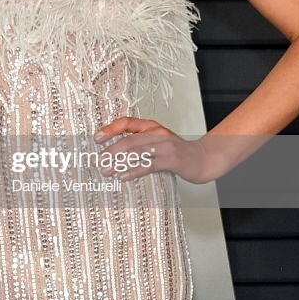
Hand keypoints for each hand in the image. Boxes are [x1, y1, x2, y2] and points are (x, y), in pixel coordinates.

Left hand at [94, 116, 209, 184]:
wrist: (202, 158)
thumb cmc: (176, 152)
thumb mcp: (157, 142)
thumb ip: (140, 142)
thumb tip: (114, 151)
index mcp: (151, 126)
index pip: (127, 122)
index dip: (110, 129)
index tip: (96, 138)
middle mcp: (157, 133)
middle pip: (128, 140)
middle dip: (109, 151)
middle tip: (96, 162)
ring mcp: (164, 145)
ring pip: (136, 152)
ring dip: (117, 162)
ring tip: (105, 171)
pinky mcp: (171, 159)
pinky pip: (148, 165)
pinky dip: (133, 171)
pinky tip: (123, 177)